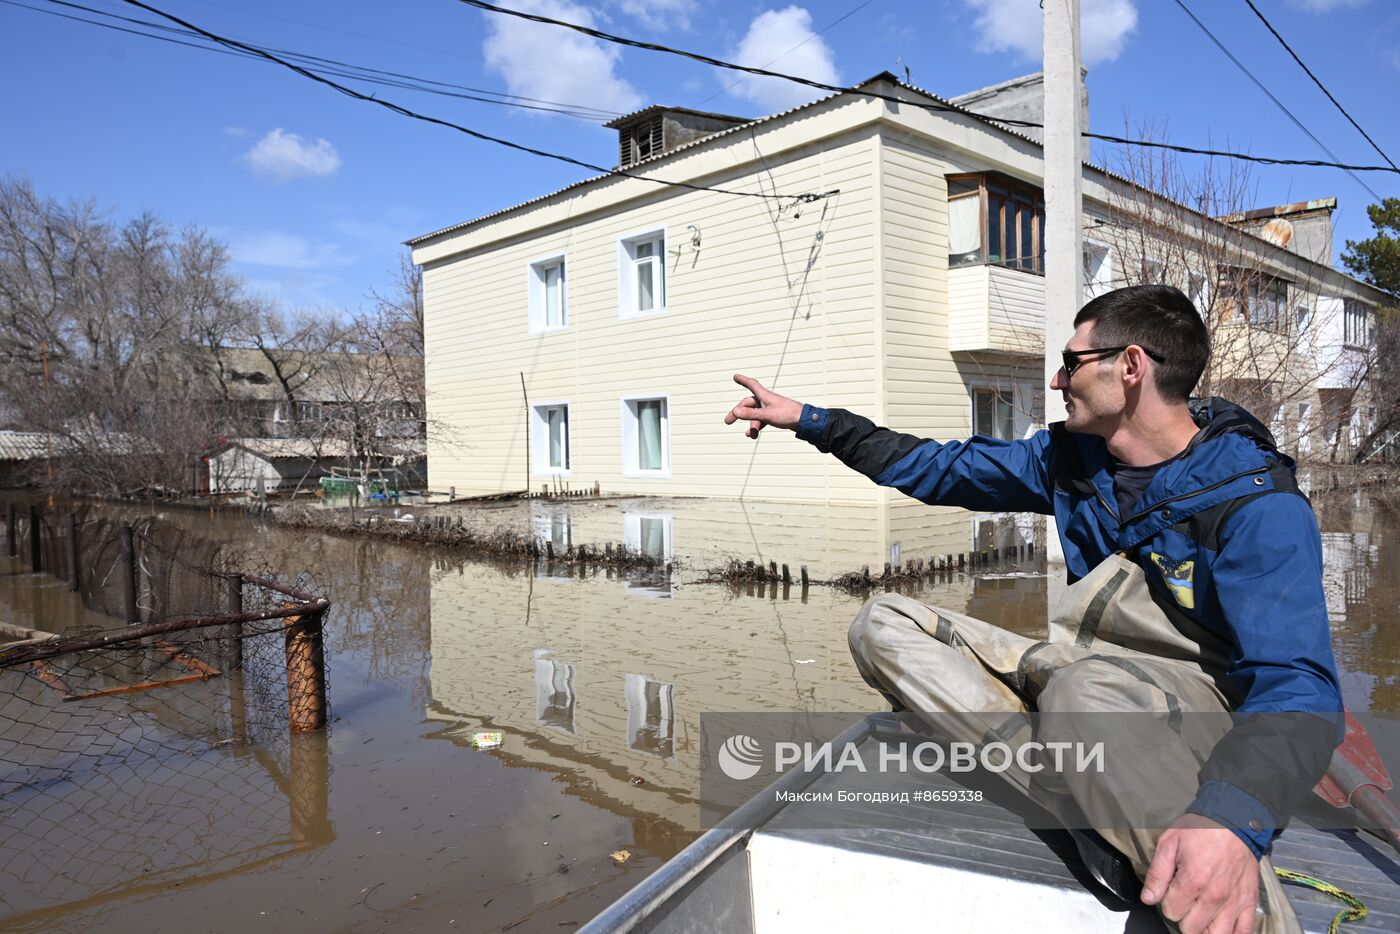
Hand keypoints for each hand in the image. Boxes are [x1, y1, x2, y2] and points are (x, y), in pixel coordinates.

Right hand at [723, 374, 803, 438]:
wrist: (804, 421)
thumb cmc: (787, 415)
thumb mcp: (767, 416)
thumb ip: (751, 414)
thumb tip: (735, 411)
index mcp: (764, 396)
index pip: (751, 384)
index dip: (743, 380)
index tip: (735, 376)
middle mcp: (766, 400)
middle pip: (748, 404)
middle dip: (738, 413)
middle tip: (727, 422)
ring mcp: (770, 408)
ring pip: (754, 415)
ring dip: (751, 425)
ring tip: (750, 436)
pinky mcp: (774, 415)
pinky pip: (761, 420)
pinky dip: (756, 427)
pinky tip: (753, 435)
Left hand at [1141, 813, 1258, 933]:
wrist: (1234, 820)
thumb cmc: (1201, 829)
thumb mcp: (1169, 843)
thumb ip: (1157, 874)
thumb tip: (1148, 899)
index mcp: (1193, 881)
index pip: (1171, 911)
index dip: (1166, 902)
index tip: (1170, 889)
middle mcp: (1215, 896)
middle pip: (1191, 928)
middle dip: (1182, 916)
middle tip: (1183, 900)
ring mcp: (1234, 902)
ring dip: (1204, 929)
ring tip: (1199, 915)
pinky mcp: (1249, 902)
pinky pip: (1243, 932)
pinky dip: (1232, 933)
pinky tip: (1220, 925)